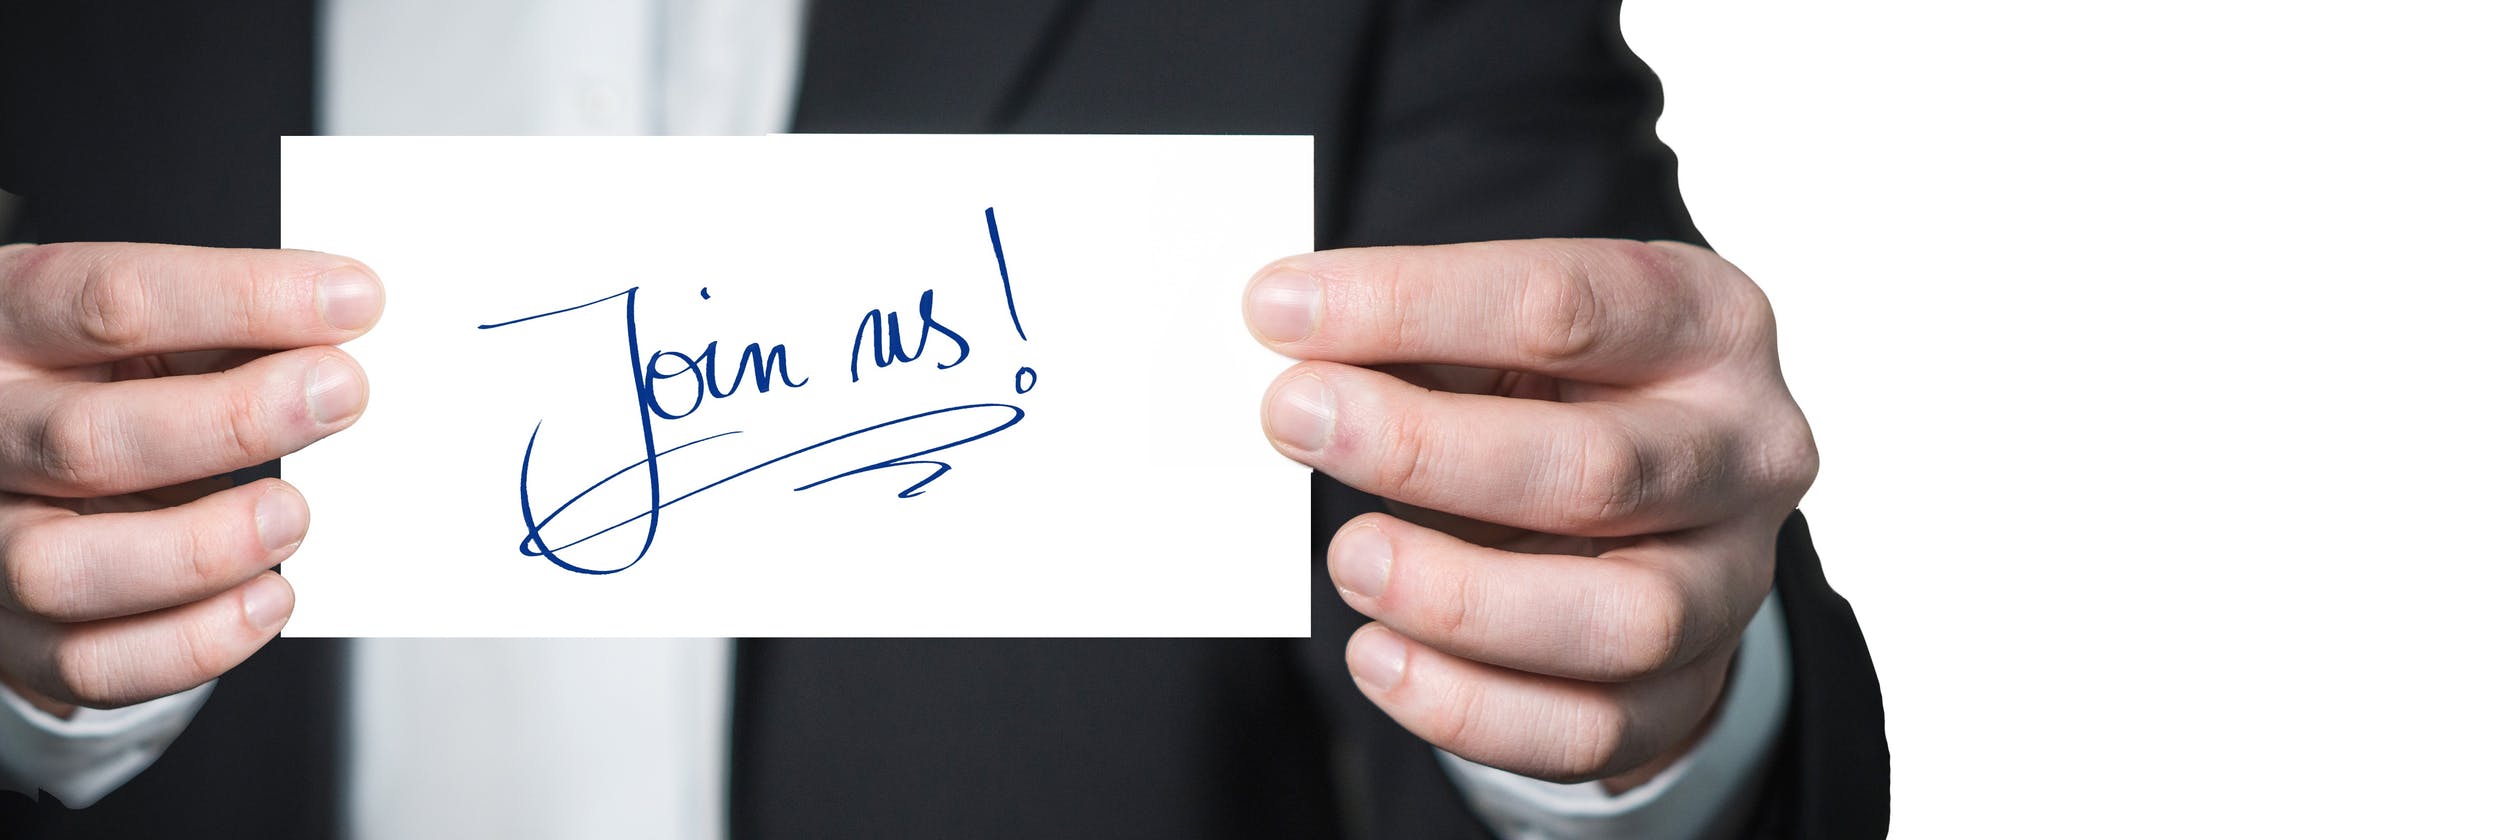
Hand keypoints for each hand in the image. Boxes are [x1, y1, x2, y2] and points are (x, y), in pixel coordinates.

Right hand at [0, 243, 379, 716]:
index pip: (105, 300)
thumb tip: (348, 320)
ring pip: (64, 569)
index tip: (353, 301)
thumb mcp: (145, 330)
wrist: (25, 472)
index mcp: (6, 325)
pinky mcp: (18, 638)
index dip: (240, 298)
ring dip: (205, 548)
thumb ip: (230, 327)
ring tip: (294, 514)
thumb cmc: (104, 385)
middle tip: (340, 396)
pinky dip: (195, 642)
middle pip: (84, 440)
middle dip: (233, 420)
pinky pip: (93, 664)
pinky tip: (269, 597)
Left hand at [1245, 239, 1815, 786]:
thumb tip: (1285, 346)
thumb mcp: (1504, 335)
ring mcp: (1731, 583)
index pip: (1564, 304)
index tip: (1276, 310)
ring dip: (1459, 597)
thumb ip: (1413, 335)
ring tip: (1349, 560)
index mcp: (1710, 321)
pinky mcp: (1687, 692)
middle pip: (1599, 469)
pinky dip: (1468, 706)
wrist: (1652, 510)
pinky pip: (1590, 729)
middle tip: (1293, 421)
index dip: (1409, 304)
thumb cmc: (1557, 398)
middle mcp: (1748, 452)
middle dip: (1423, 449)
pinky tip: (1378, 655)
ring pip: (1623, 621)